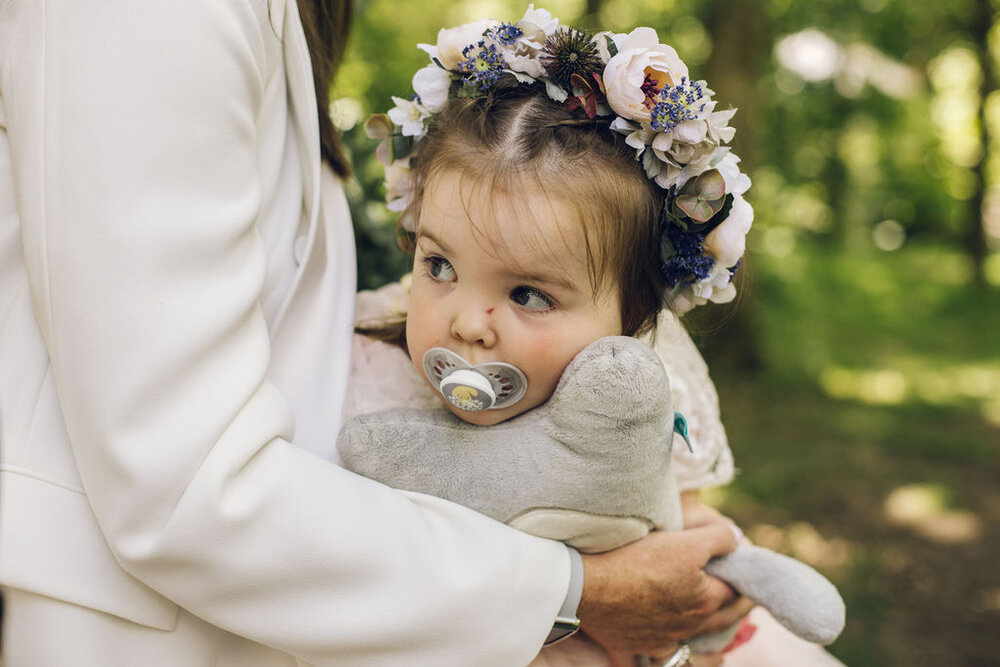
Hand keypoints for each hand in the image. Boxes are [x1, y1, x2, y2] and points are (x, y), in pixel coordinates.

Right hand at [577, 522, 752, 656]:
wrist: (587, 588)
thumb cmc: (635, 560)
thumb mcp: (683, 540)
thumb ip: (717, 538)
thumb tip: (738, 539)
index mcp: (705, 600)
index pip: (737, 589)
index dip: (744, 575)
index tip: (746, 566)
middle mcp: (689, 625)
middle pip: (724, 617)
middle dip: (739, 605)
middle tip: (745, 594)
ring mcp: (665, 639)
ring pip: (698, 634)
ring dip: (711, 622)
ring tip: (714, 611)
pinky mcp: (642, 644)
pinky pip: (669, 650)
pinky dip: (678, 643)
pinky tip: (677, 636)